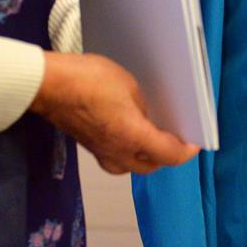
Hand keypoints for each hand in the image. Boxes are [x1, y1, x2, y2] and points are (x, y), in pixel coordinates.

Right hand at [31, 51, 198, 174]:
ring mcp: (102, 154)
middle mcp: (119, 153)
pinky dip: (130, 151)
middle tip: (177, 136)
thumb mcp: (129, 85)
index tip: (195, 144)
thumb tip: (147, 118)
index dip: (186, 151)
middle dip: (167, 154)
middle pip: (152, 165)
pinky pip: (118, 158)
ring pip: (134, 166)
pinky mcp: (90, 149)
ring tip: (155, 135)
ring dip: (147, 155)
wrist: (50, 86)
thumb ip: (144, 107)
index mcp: (133, 137)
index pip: (169, 155)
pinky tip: (131, 133)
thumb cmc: (89, 80)